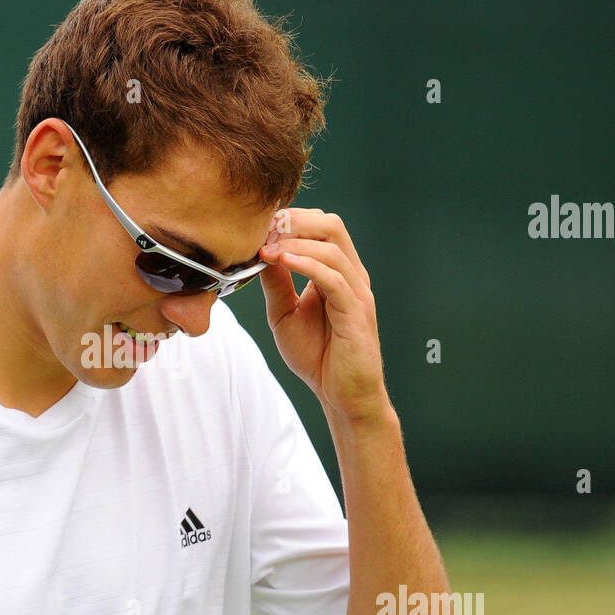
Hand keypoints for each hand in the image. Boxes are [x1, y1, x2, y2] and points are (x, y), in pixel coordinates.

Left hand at [257, 208, 391, 423]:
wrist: (340, 394)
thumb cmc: (316, 355)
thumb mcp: (284, 313)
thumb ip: (276, 284)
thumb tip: (259, 252)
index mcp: (336, 272)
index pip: (319, 227)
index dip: (289, 220)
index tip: (257, 226)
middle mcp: (351, 275)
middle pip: (331, 225)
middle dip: (295, 221)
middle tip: (263, 229)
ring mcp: (357, 291)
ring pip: (333, 246)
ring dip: (295, 242)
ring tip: (266, 247)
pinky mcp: (356, 311)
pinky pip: (333, 278)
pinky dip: (306, 264)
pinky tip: (280, 262)